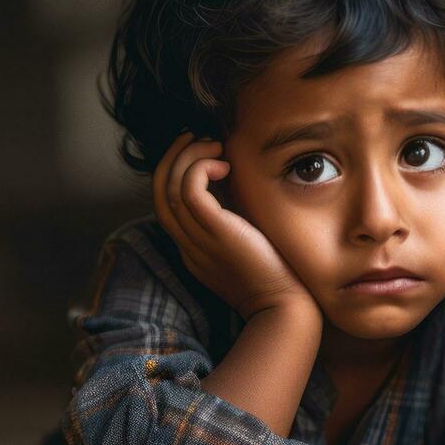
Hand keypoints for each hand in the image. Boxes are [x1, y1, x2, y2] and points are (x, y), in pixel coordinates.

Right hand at [153, 130, 317, 320]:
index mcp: (193, 250)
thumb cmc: (277, 278)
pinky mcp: (215, 233)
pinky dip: (200, 168)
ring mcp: (198, 240)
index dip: (174, 173)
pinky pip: (189, 191)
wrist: (284, 308)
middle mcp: (188, 245)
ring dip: (186, 157)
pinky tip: (225, 164)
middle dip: (171, 158)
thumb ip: (234, 219)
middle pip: (159, 193)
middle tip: (192, 136)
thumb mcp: (247, 243)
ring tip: (212, 144)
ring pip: (170, 188)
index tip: (196, 152)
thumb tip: (234, 183)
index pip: (167, 205)